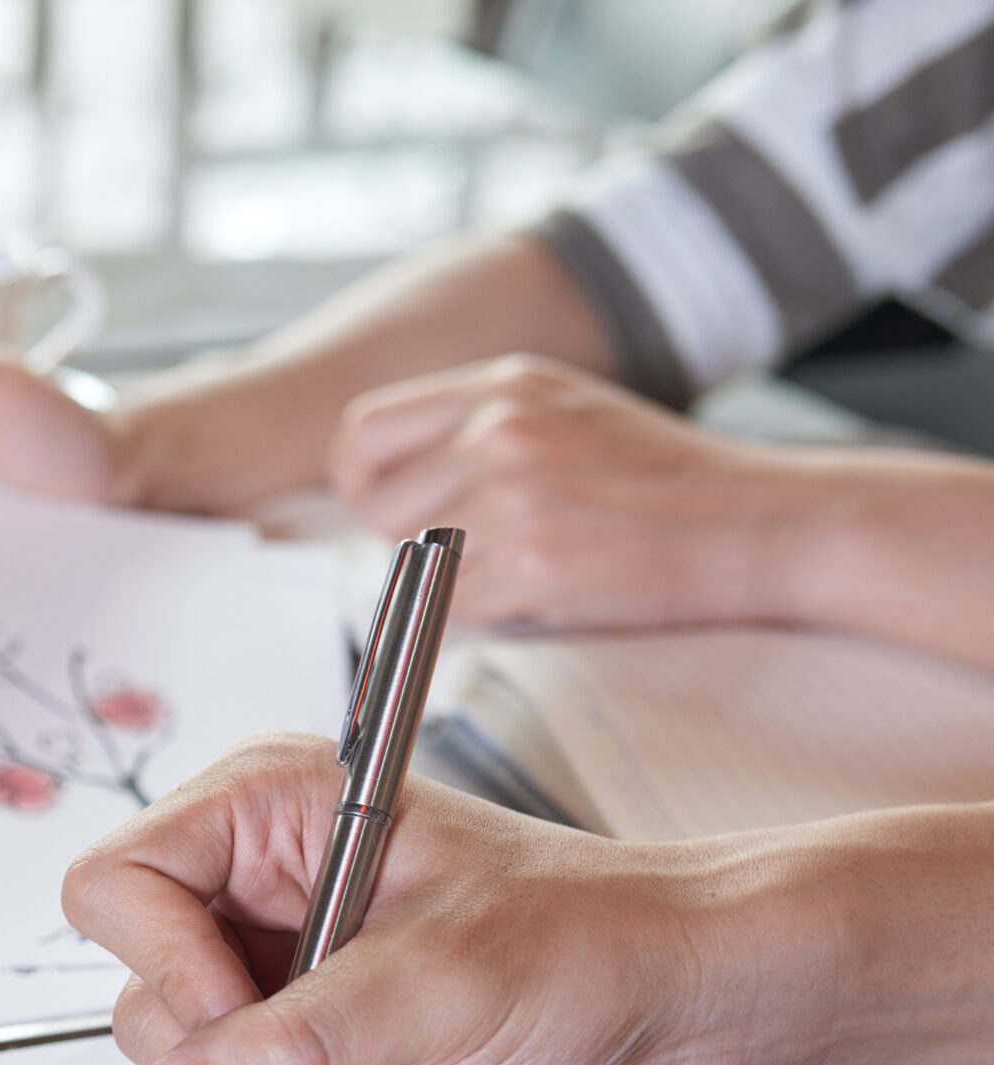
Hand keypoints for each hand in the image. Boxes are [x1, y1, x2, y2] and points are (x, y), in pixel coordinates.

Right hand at [60, 734, 748, 1064]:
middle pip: (154, 1011)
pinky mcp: (325, 1055)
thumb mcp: (434, 983)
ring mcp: (287, 980)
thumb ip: (293, 1045)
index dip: (166, 970)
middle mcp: (257, 893)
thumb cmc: (586, 938)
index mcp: (263, 815)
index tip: (248, 1030)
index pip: (117, 888)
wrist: (686, 1002)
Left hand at [330, 355, 808, 631]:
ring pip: (418, 564)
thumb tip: (384, 486)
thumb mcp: (567, 413)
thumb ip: (478, 430)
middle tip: (475, 552)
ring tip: (531, 565)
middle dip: (412, 543)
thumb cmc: (667, 481)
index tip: (395, 510)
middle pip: (378, 507)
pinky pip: (461, 610)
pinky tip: (554, 590)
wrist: (767, 520)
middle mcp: (502, 427)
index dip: (364, 483)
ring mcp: (519, 493)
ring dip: (458, 582)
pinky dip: (494, 614)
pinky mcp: (539, 561)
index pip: (362, 432)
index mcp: (504, 384)